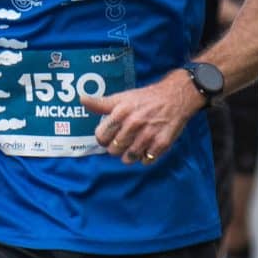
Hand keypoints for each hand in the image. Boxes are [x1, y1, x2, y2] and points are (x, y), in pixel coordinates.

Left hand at [82, 72, 202, 164]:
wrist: (176, 96)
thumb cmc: (146, 98)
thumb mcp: (122, 97)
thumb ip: (101, 103)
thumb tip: (81, 99)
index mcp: (121, 112)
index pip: (101, 137)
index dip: (103, 139)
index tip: (109, 136)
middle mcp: (134, 124)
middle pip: (113, 150)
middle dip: (116, 147)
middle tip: (123, 141)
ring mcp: (148, 135)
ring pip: (128, 158)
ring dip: (129, 155)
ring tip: (134, 146)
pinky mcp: (162, 143)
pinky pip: (146, 161)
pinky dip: (145, 158)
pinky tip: (147, 148)